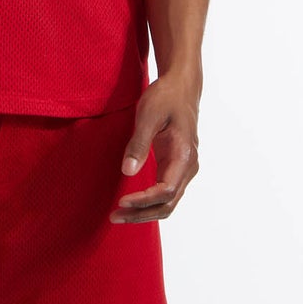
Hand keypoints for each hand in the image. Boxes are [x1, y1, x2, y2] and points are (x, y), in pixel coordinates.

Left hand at [110, 70, 200, 223]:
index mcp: (184, 155)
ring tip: (118, 215)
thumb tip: (128, 171)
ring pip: (168, 202)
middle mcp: (188, 166)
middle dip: (142, 214)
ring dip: (145, 212)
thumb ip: (139, 144)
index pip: (167, 190)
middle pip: (168, 204)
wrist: (181, 87)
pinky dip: (148, 203)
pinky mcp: (176, 167)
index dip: (145, 200)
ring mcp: (184, 169)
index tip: (122, 202)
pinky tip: (130, 204)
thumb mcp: (148, 116)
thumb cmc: (165, 97)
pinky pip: (164, 193)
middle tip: (114, 216)